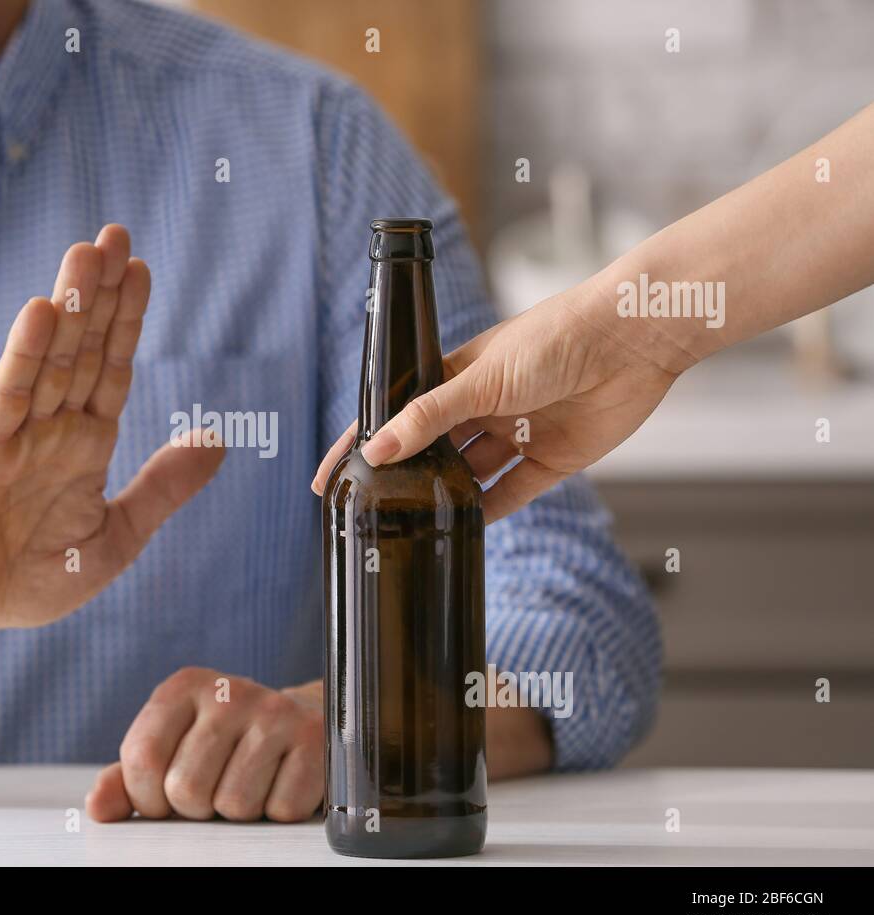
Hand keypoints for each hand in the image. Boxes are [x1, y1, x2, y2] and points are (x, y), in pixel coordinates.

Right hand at [0, 225, 224, 638]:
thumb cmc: (34, 579)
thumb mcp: (119, 536)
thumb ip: (164, 487)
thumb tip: (218, 441)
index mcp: (87, 444)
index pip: (113, 368)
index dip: (127, 319)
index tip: (142, 269)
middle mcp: (54, 428)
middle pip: (84, 346)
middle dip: (100, 292)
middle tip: (116, 232)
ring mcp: (17, 433)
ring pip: (51, 357)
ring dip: (68, 305)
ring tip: (87, 252)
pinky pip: (9, 394)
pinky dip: (25, 353)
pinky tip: (42, 311)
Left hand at [86, 669, 323, 822]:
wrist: (300, 723)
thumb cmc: (224, 746)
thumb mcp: (171, 751)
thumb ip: (127, 778)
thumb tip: (97, 806)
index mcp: (183, 687)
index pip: (142, 758)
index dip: (149, 798)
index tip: (165, 798)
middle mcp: (228, 690)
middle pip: (186, 788)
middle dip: (196, 808)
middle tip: (214, 789)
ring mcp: (275, 712)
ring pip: (234, 805)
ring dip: (238, 813)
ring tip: (249, 784)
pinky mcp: (314, 740)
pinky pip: (281, 809)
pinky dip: (278, 812)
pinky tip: (280, 783)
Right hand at [312, 278, 693, 521]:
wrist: (631, 340)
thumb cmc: (555, 338)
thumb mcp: (480, 378)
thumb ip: (429, 417)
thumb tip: (377, 450)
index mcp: (456, 376)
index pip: (397, 413)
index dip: (364, 442)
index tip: (331, 476)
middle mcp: (483, 406)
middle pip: (430, 450)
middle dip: (404, 477)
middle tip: (372, 510)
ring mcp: (515, 433)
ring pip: (468, 474)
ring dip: (445, 495)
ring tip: (412, 523)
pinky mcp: (550, 458)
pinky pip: (511, 492)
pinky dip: (488, 510)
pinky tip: (463, 529)